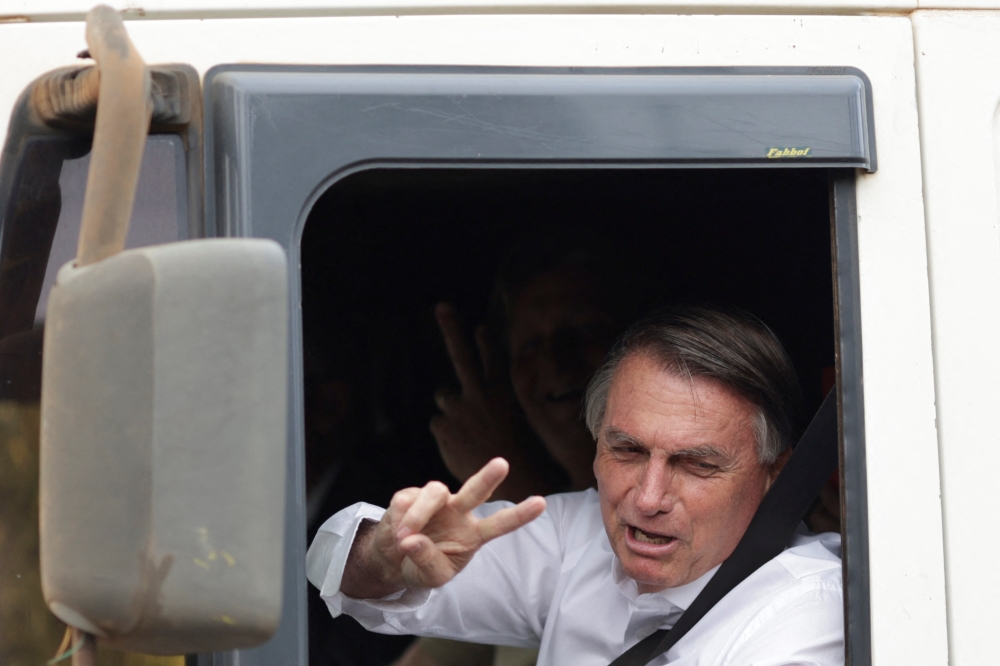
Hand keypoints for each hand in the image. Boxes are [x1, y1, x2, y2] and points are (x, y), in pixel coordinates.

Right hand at [342, 458, 546, 597]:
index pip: (500, 523)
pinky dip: (400, 520)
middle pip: (476, 491)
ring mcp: (437, 501)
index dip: (520, 514)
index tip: (541, 503)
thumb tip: (412, 540)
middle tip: (502, 464)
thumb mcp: (431, 577)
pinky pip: (407, 501)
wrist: (394, 559)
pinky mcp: (411, 494)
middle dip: (488, 477)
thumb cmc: (423, 566)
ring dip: (419, 515)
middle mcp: (459, 512)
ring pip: (435, 492)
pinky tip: (397, 533)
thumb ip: (427, 561)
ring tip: (405, 539)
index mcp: (473, 534)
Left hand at [430, 304, 545, 497]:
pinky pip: (439, 421)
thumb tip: (466, 390)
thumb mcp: (509, 421)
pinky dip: (446, 431)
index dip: (484, 342)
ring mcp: (460, 408)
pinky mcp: (444, 424)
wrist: (508, 482)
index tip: (478, 327)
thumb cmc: (510, 453)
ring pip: (445, 396)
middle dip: (451, 329)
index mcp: (500, 392)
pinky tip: (460, 443)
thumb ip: (488, 402)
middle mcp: (479, 394)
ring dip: (451, 407)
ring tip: (468, 429)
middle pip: (461, 355)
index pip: (491, 359)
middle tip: (441, 306)